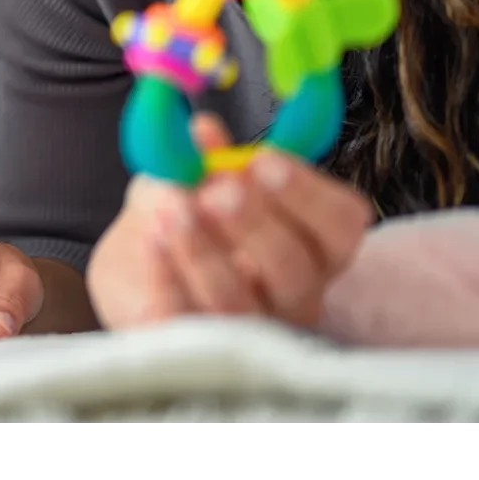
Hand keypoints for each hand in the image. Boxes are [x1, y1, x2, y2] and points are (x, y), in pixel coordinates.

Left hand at [87, 113, 375, 330]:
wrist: (137, 259)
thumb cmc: (188, 210)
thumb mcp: (195, 175)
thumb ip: (206, 156)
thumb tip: (205, 132)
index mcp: (314, 243)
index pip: (341, 225)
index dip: (307, 194)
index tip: (262, 160)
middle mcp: (294, 293)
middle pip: (293, 269)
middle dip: (254, 224)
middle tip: (216, 189)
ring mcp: (249, 329)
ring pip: (238, 303)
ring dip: (203, 252)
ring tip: (170, 209)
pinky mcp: (195, 347)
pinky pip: (186, 322)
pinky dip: (168, 280)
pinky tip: (150, 241)